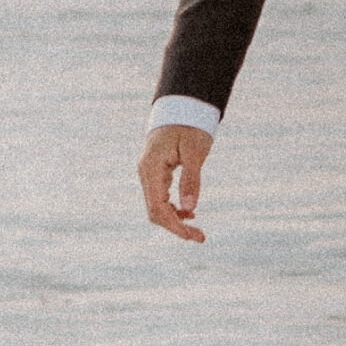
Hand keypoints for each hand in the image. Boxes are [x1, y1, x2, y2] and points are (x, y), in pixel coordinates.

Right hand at [138, 125, 214, 241]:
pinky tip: (188, 214)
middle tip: (200, 238)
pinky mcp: (154, 174)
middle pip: (154, 211)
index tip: (193, 236)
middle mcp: (145, 174)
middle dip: (175, 227)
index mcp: (151, 168)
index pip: (157, 207)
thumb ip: (192, 179)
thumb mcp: (195, 151)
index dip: (173, 226)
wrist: (181, 107)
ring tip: (197, 230)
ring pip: (156, 207)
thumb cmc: (190, 126)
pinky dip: (173, 209)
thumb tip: (190, 209)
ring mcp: (148, 174)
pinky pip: (159, 198)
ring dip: (174, 220)